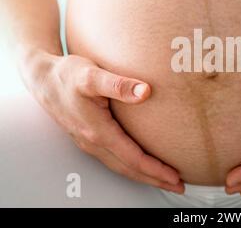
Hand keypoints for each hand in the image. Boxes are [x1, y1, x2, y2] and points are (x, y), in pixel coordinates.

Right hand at [21, 50, 183, 193]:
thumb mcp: (92, 75)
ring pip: (120, 166)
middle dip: (154, 179)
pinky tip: (139, 164)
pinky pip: (114, 159)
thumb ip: (119, 85)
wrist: (42, 78)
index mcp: (97, 131)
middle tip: (177, 186)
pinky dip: (131, 166)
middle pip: (129, 169)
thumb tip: (145, 91)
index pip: (133, 158)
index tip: (175, 175)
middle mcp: (93, 142)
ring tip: (163, 179)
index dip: (155, 169)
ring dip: (143, 175)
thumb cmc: (67, 76)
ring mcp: (89, 142)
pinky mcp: (88, 137)